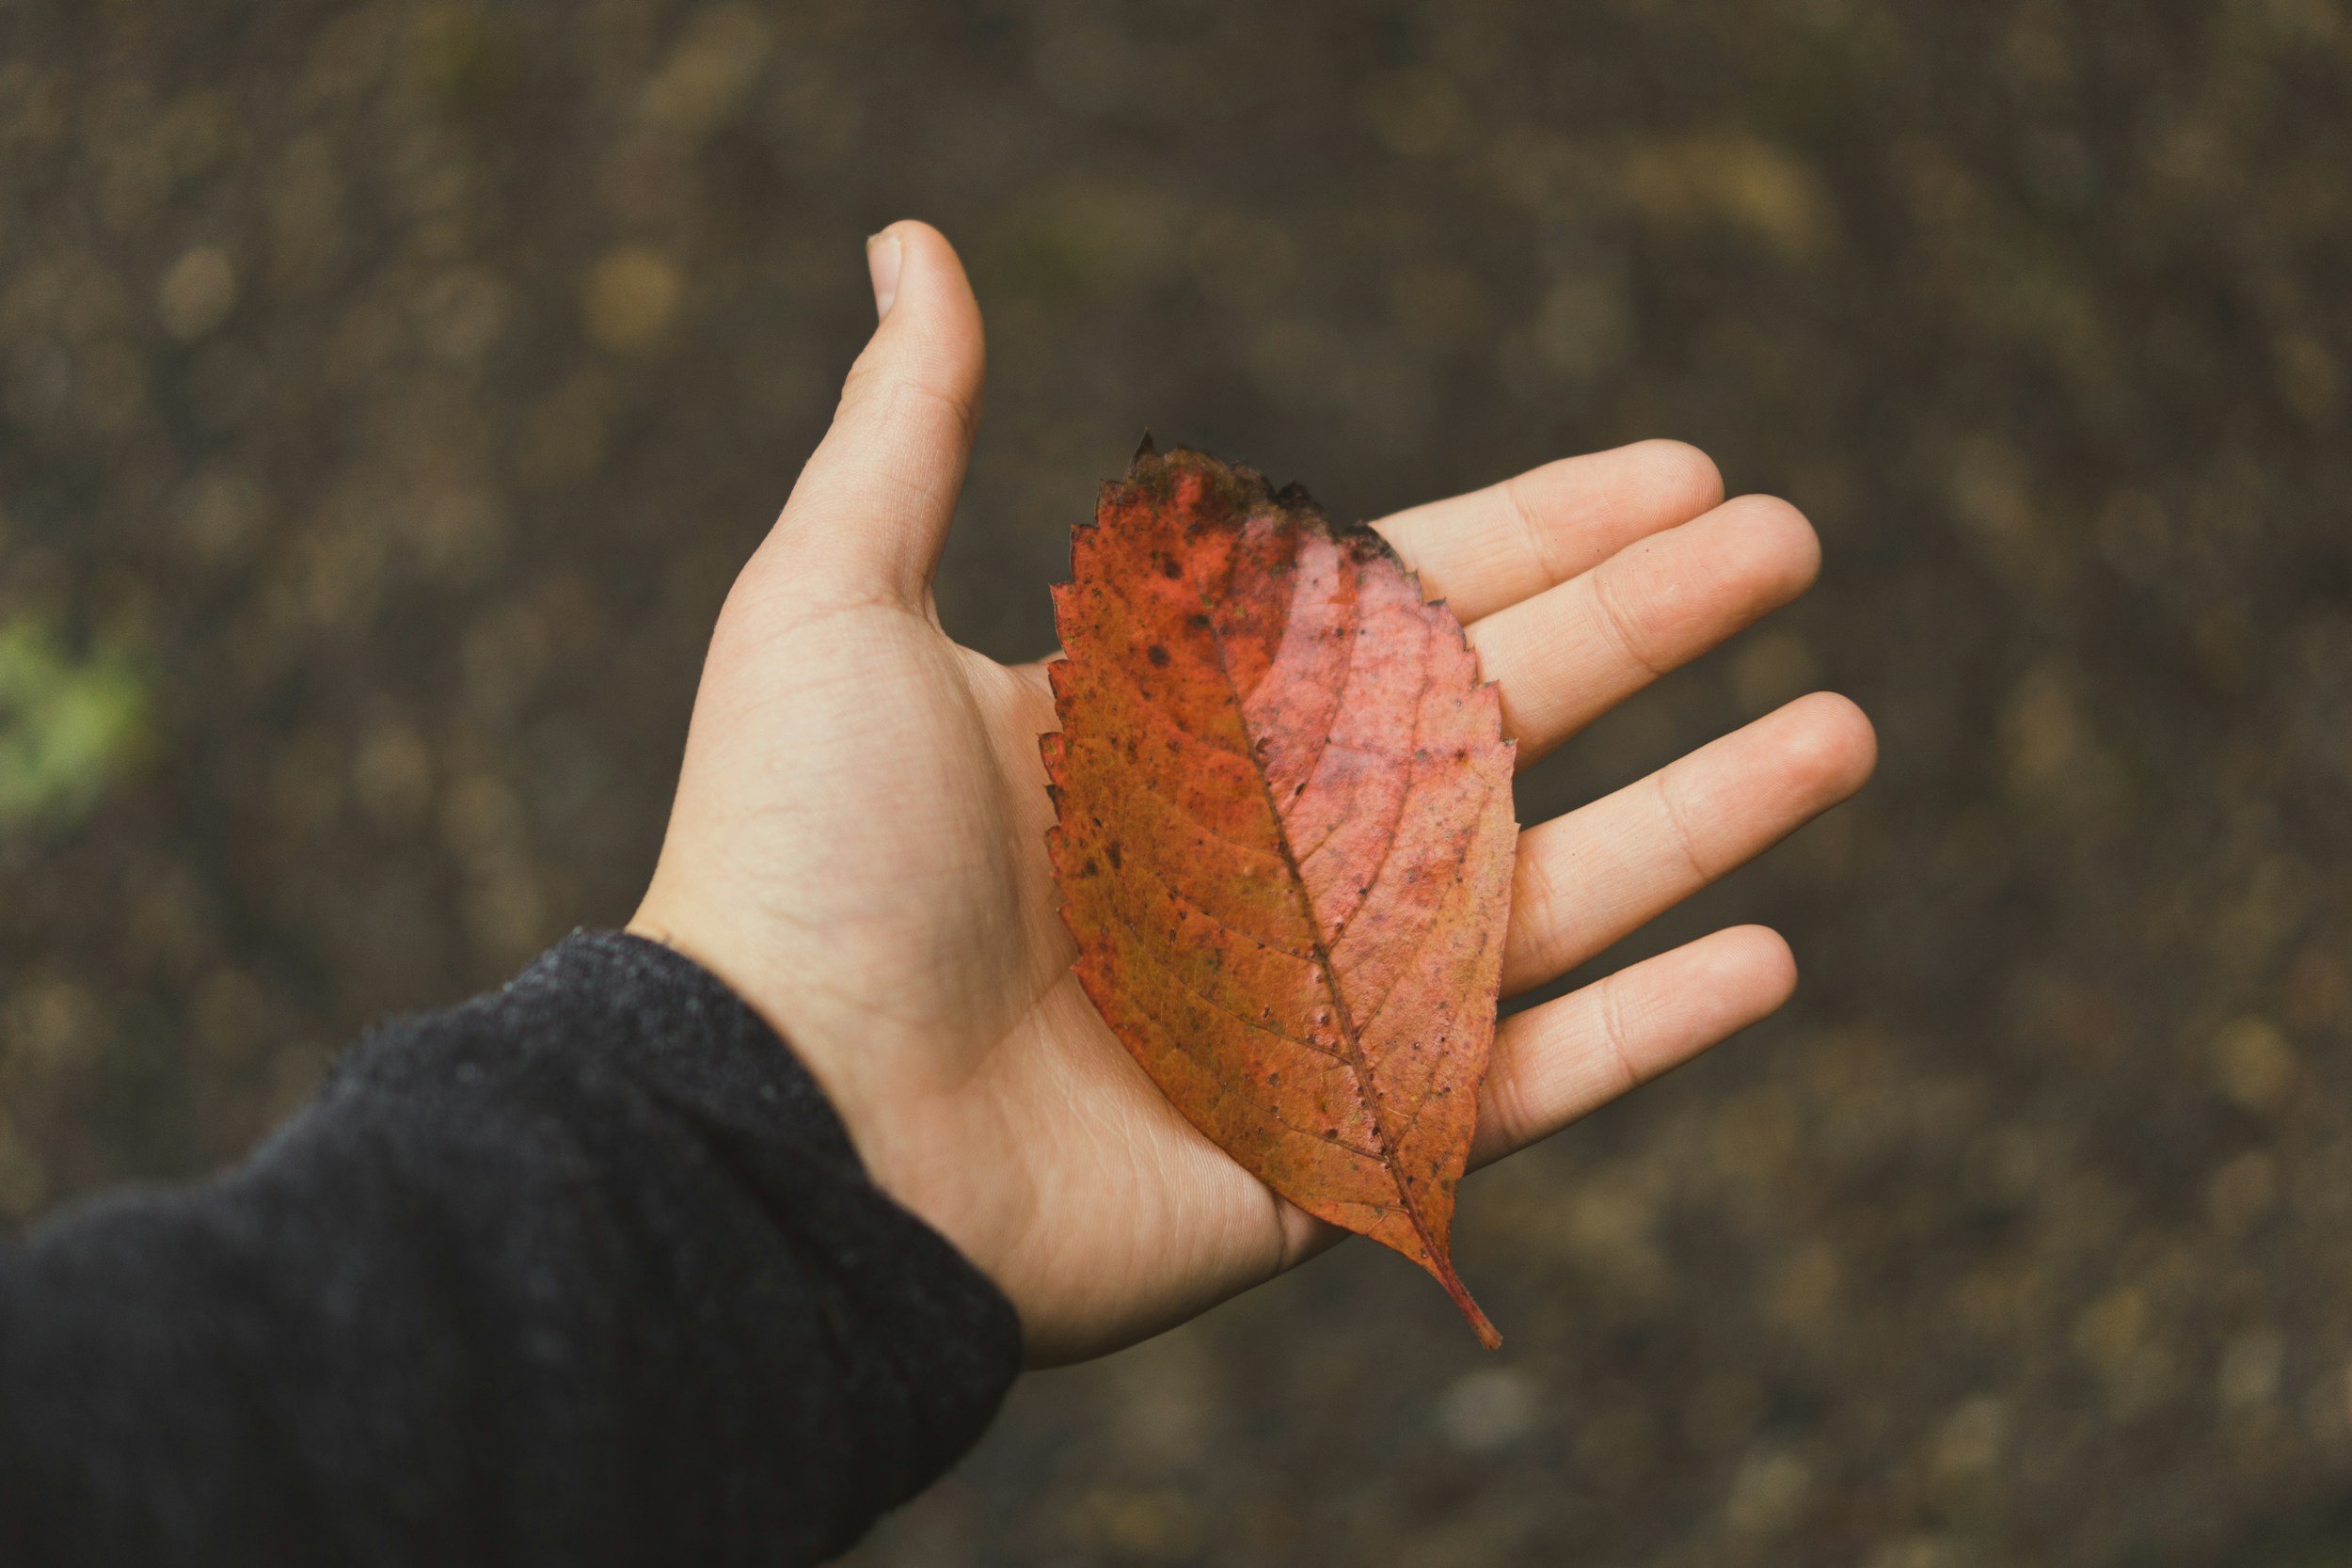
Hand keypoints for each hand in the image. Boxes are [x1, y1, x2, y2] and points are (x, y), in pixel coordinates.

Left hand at [630, 222, 1875, 1363]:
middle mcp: (1266, 852)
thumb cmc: (798, 870)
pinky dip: (1653, 1032)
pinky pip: (1529, 1084)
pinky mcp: (1340, 1149)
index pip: (1405, 601)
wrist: (780, 1141)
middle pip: (1509, 717)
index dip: (1545, 528)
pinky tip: (1771, 955)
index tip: (1679, 469)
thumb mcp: (836, 604)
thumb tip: (911, 241)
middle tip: (1794, 544)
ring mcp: (1315, 1002)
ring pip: (1554, 891)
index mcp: (1182, 722)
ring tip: (1842, 730)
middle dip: (1657, 625)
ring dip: (1706, 813)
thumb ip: (908, 429)